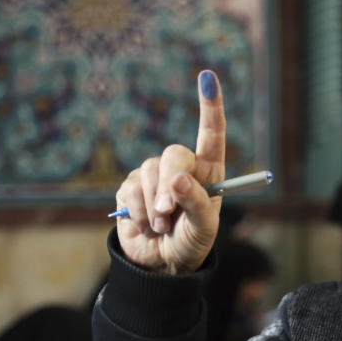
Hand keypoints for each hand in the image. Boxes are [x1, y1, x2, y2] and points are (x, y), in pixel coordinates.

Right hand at [114, 70, 226, 273]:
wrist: (163, 264)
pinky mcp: (130, 188)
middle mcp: (182, 168)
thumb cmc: (192, 243)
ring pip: (149, 175)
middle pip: (173, 155)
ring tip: (163, 227)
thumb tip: (177, 180)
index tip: (207, 77)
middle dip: (169, 183)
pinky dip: (139, 214)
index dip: (210, 105)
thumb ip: (196, 204)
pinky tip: (147, 227)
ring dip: (155, 207)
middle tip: (169, 213)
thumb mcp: (204, 230)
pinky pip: (130, 191)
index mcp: (209, 172)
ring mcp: (154, 175)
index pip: (211, 134)